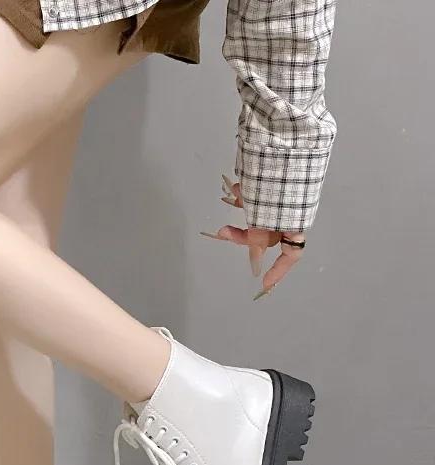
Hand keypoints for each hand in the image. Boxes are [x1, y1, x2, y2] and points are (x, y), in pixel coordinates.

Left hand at [201, 175, 305, 299]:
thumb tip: (255, 258)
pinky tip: (239, 182)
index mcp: (298, 218)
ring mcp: (283, 193)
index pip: (292, 252)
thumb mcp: (263, 208)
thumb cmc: (276, 168)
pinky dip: (246, 192)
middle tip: (223, 231)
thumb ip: (258, 234)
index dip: (279, 270)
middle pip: (267, 234)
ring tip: (236, 194)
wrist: (283, 126)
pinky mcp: (272, 179)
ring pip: (258, 213)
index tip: (263, 283)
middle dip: (244, 234)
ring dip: (243, 210)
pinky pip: (257, 194)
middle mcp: (292, 208)